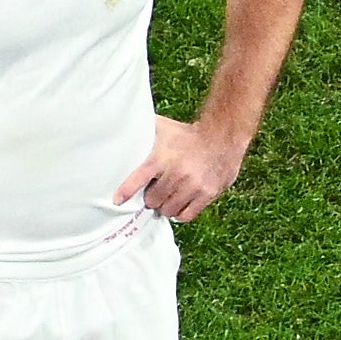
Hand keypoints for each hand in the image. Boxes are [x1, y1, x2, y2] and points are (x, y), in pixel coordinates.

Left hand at [114, 117, 248, 219]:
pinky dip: (181, 212)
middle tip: (154, 192)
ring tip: (168, 197)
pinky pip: (186, 215)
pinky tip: (180, 203)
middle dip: (151, 198)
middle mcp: (177, 173)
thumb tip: (119, 124)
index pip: (140, 177)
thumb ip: (142, 129)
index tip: (117, 200)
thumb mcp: (164, 128)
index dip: (127, 190)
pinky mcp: (208, 193)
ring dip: (166, 205)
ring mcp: (193, 185)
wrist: (222, 136)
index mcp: (163, 157)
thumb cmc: (188, 134)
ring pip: (168, 210)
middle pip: (152, 200)